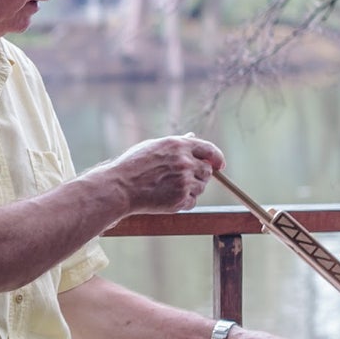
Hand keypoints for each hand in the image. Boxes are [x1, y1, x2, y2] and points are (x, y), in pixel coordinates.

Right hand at [96, 135, 224, 214]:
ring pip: (200, 187)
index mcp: (179, 145)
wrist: (120, 187)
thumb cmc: (133, 165)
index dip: (217, 158)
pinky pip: (192, 202)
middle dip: (200, 175)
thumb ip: (177, 143)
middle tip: (184, 179)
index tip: (219, 165)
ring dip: (191, 189)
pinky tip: (168, 198)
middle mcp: (184, 162)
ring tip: (170, 188)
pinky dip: (184, 202)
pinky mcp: (180, 200)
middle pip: (207, 171)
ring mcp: (184, 182)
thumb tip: (193, 136)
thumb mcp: (154, 146)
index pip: (209, 150)